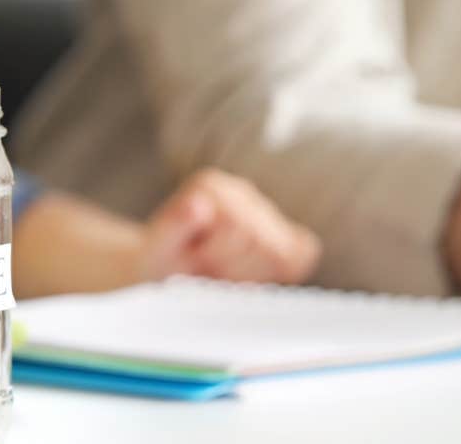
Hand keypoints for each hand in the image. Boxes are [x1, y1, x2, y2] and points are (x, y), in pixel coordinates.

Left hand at [142, 169, 320, 283]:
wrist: (162, 267)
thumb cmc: (160, 261)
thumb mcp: (156, 246)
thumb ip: (174, 224)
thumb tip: (199, 204)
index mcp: (210, 187)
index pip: (240, 229)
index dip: (219, 257)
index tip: (196, 261)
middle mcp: (241, 191)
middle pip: (264, 243)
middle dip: (232, 269)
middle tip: (206, 270)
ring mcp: (264, 209)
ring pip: (285, 252)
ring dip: (250, 273)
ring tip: (221, 271)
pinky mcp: (282, 230)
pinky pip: (304, 250)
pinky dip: (282, 270)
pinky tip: (250, 272)